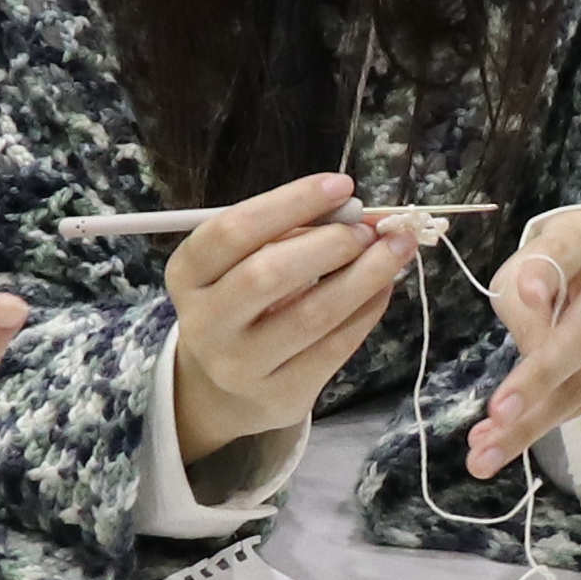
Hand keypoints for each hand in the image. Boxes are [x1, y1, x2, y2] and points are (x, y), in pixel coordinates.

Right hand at [165, 171, 426, 465]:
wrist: (224, 388)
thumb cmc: (242, 304)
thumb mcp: (242, 262)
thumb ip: (287, 233)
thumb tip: (356, 211)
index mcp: (187, 274)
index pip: (234, 231)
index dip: (291, 203)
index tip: (343, 185)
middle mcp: (205, 322)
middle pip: (267, 273)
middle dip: (330, 243)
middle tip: (369, 229)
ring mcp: (239, 365)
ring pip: (310, 315)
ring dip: (364, 276)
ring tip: (393, 250)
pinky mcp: (279, 394)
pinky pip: (333, 348)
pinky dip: (366, 311)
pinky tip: (383, 287)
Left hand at [463, 210, 580, 475]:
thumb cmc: (557, 269)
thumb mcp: (526, 267)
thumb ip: (520, 301)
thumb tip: (531, 359)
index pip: (564, 251)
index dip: (543, 273)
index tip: (525, 293)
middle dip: (536, 380)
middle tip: (496, 416)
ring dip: (534, 421)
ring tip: (486, 453)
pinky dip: (553, 420)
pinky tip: (514, 438)